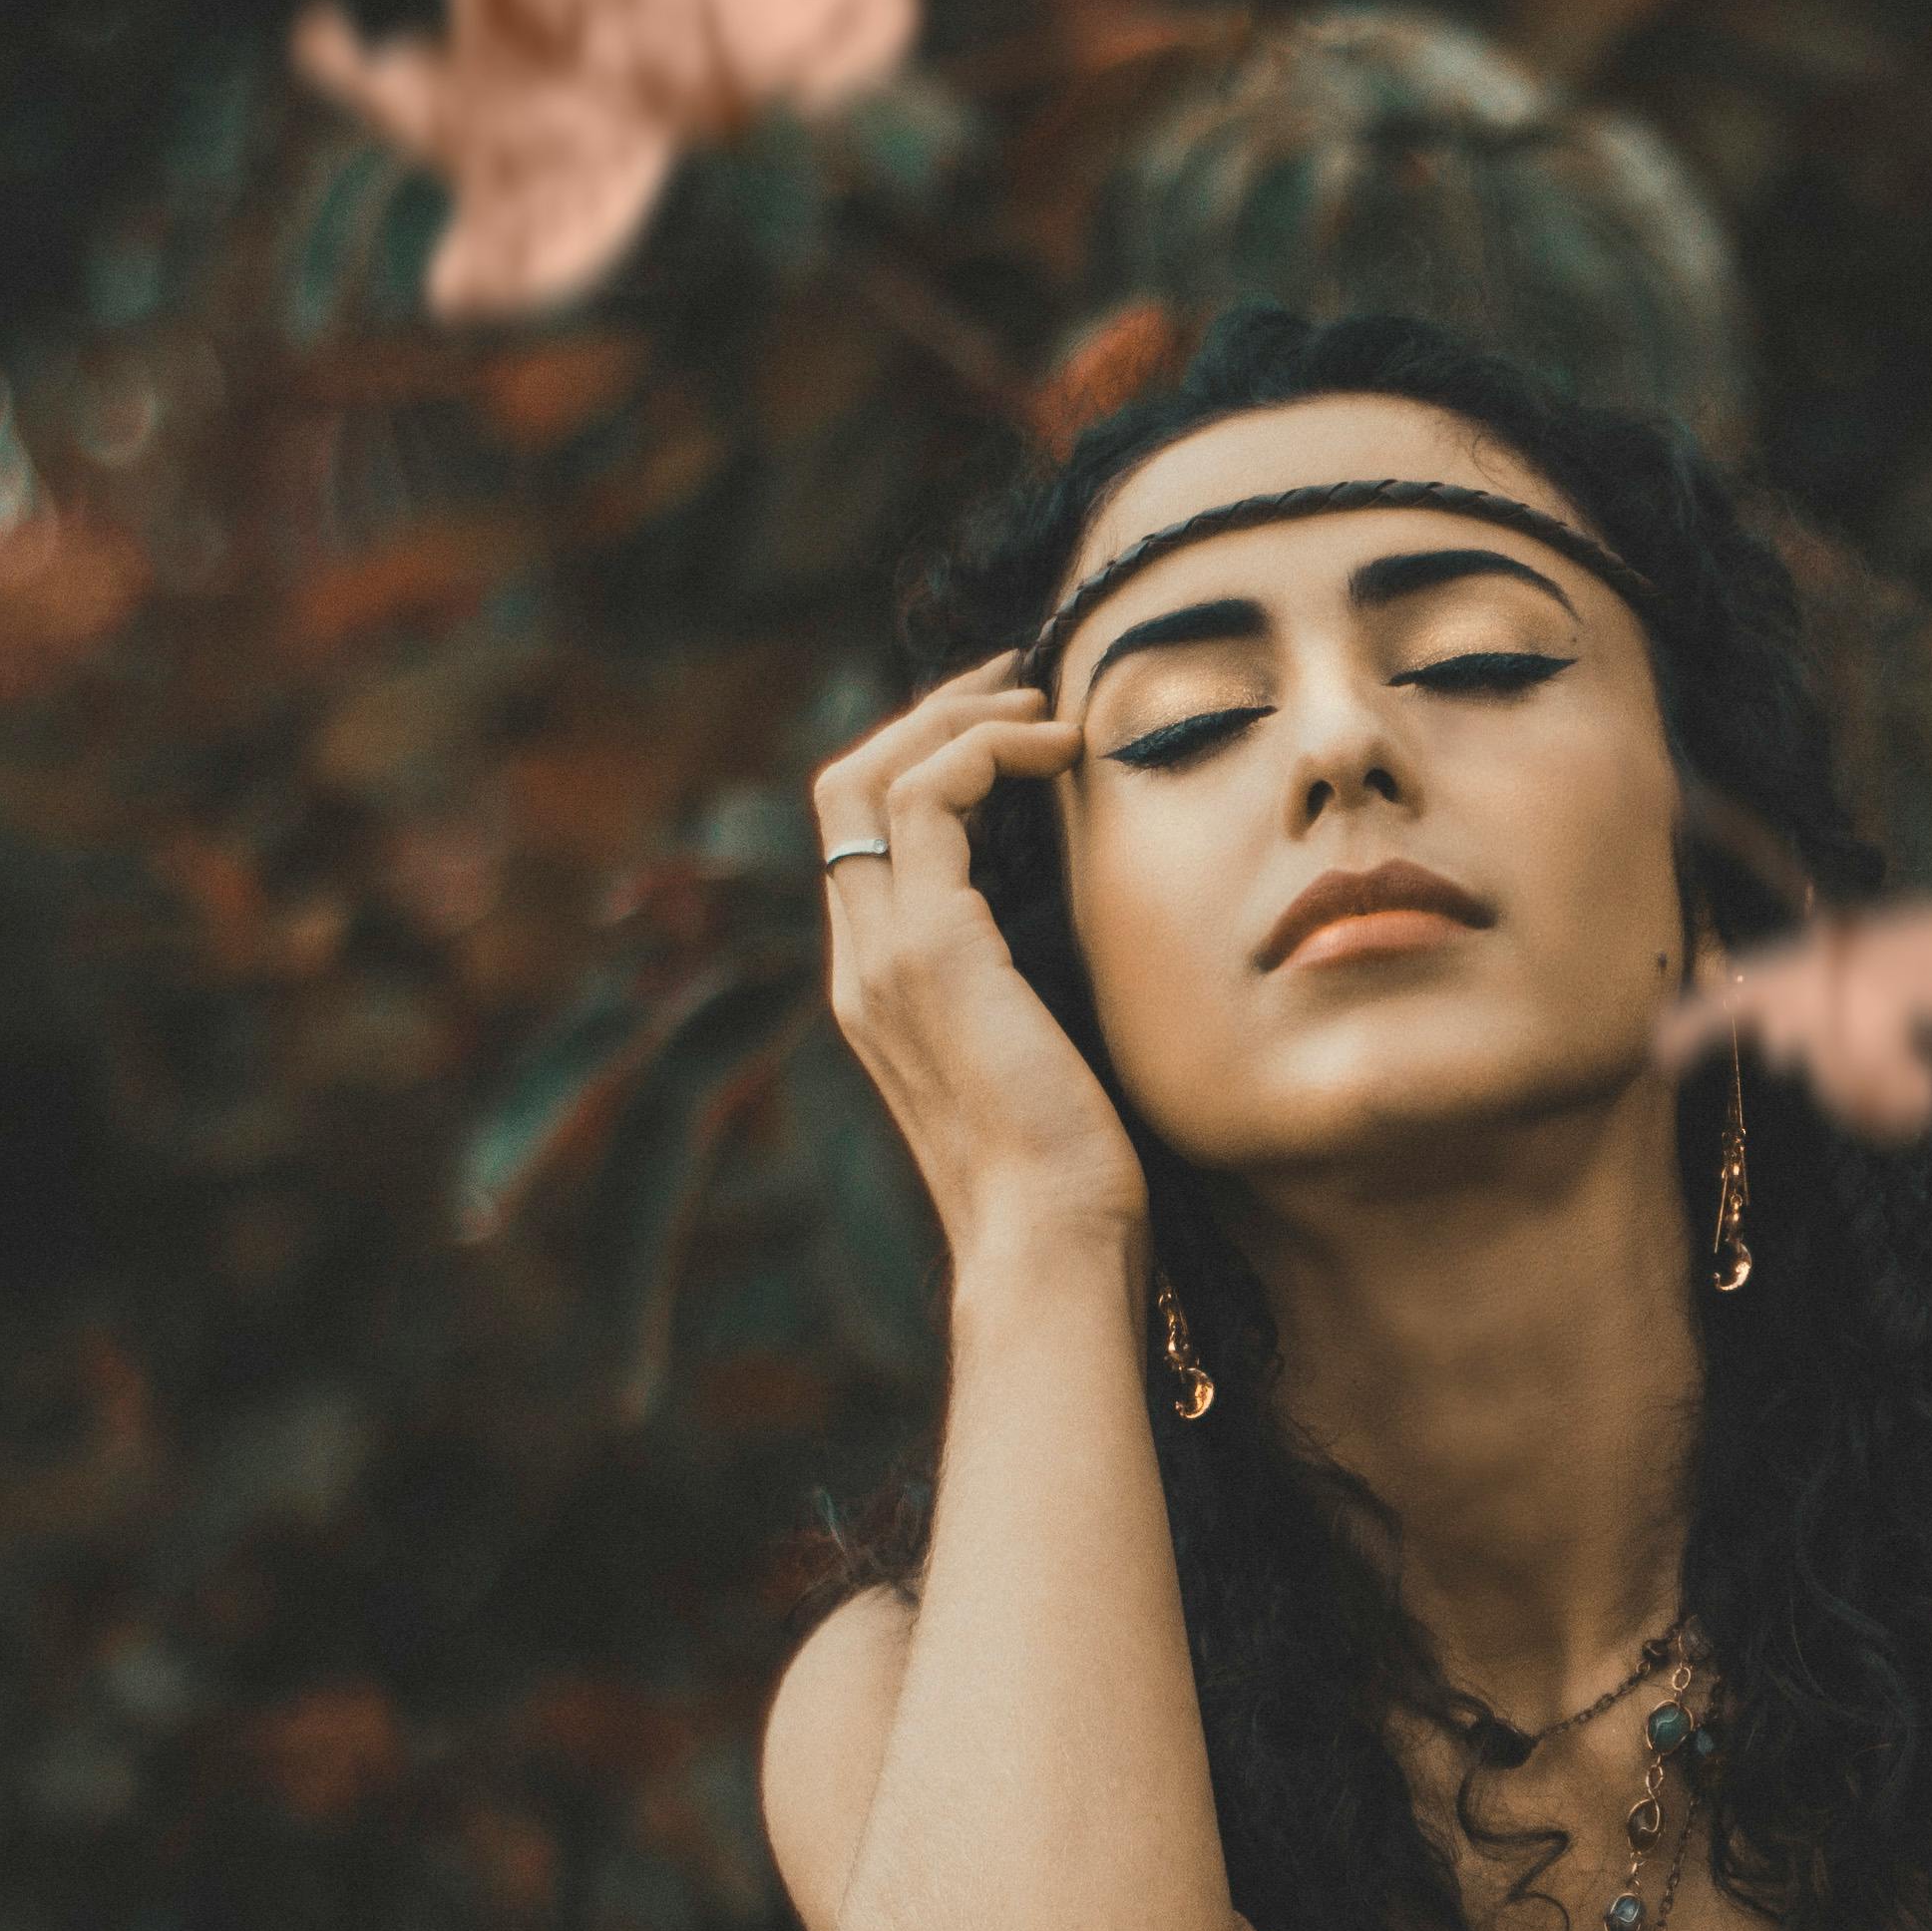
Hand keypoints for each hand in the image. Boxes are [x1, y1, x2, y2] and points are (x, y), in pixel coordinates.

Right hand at [811, 649, 1140, 1256]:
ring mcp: (883, 955)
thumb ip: (1032, 1000)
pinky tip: (1061, 753)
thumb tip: (1085, 954)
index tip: (1010, 735)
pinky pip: (929, 799)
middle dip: (927, 718)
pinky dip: (987, 753)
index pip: (866, 841)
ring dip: (959, 720)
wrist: (1051, 1247)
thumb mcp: (1046, 1066)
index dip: (926, 767)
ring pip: (873, 775)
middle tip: (1013, 683)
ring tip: (1044, 707)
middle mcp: (862, 965)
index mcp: (882, 993)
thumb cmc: (1072, 1181)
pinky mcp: (932, 949)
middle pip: (846, 788)